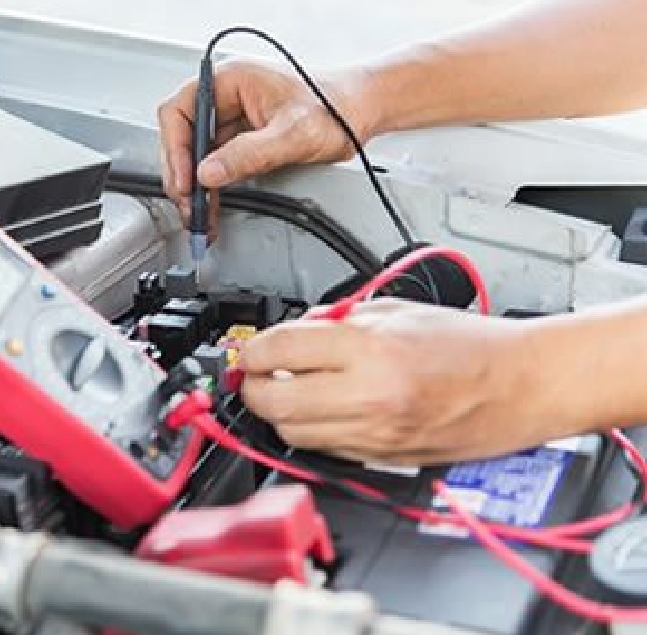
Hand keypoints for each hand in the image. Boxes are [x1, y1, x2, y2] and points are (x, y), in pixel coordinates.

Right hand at [157, 61, 377, 239]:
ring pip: (197, 155)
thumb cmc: (336, 107)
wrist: (362, 112)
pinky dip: (212, 189)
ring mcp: (233, 119)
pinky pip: (216, 165)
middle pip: (183, 137)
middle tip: (189, 204)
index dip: (176, 149)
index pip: (180, 111)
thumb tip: (209, 173)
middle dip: (183, 174)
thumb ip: (248, 154)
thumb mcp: (292, 134)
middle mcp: (227, 97)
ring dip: (195, 187)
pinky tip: (212, 209)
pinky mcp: (243, 140)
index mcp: (231, 81)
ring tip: (198, 215)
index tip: (186, 179)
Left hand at [236, 300, 576, 465]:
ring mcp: (375, 435)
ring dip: (280, 412)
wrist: (521, 384)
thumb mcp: (395, 311)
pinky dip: (311, 430)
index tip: (250, 351)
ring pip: (293, 434)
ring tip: (289, 390)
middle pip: (274, 402)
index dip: (253, 350)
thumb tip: (293, 333)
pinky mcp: (382, 460)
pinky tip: (321, 410)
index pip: (280, 350)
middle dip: (254, 387)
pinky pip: (324, 449)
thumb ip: (337, 321)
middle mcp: (369, 397)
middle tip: (257, 374)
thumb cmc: (470, 345)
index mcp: (371, 350)